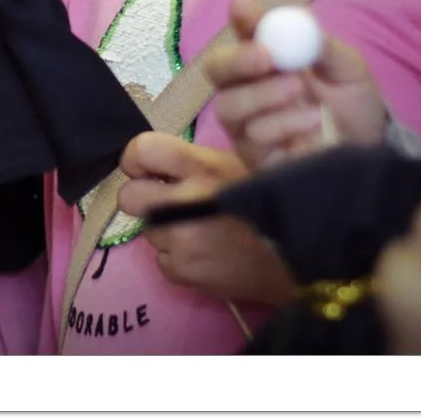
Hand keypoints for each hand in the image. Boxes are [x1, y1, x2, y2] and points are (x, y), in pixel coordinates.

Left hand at [118, 132, 293, 305]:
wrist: (291, 260)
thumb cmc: (262, 204)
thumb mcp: (231, 166)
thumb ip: (191, 162)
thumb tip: (153, 162)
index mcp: (201, 167)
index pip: (143, 149)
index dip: (137, 160)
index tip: (146, 170)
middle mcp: (187, 201)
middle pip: (129, 197)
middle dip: (144, 199)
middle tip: (167, 203)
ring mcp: (182, 239)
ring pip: (147, 230)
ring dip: (166, 230)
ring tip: (200, 231)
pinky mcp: (183, 271)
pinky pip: (162, 260)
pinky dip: (178, 258)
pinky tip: (205, 254)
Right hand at [202, 0, 387, 172]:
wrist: (369, 151)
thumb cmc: (353, 106)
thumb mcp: (346, 70)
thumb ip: (320, 45)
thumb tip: (299, 15)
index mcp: (269, 58)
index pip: (244, 33)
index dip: (241, 18)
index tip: (245, 3)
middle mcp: (248, 87)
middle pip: (216, 69)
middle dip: (236, 59)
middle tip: (265, 56)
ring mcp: (246, 124)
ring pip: (228, 105)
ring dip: (263, 94)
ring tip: (300, 92)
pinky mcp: (253, 156)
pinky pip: (251, 137)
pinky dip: (282, 124)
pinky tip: (311, 122)